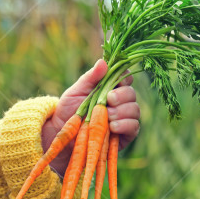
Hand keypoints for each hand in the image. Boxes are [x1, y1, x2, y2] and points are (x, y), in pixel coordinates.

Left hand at [41, 59, 139, 176]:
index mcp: (110, 88)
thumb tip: (103, 62)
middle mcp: (120, 102)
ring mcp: (124, 118)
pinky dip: (125, 125)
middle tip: (108, 100)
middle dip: (121, 96)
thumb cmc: (69, 110)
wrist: (64, 136)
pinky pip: (134, 127)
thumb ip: (90, 77)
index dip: (124, 77)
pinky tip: (112, 126)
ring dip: (121, 112)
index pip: (126, 78)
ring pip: (135, 110)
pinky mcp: (126, 134)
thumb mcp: (76, 91)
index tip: (115, 82)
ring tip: (107, 116)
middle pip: (132, 94)